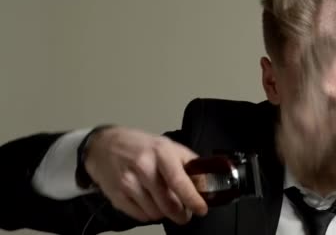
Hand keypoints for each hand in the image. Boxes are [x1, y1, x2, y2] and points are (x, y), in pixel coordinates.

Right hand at [84, 126, 206, 223]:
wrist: (103, 146)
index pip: (179, 181)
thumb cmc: (139, 145)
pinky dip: (149, 214)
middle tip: (186, 213)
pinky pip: (140, 216)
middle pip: (168, 203)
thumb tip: (205, 180)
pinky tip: (150, 203)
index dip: (193, 199)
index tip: (202, 209)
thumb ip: (188, 162)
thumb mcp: (167, 145)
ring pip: (155, 213)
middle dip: (181, 213)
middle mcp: (143, 167)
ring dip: (165, 213)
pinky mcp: (117, 196)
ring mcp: (128, 183)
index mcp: (161, 152)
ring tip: (165, 204)